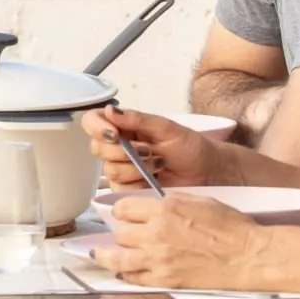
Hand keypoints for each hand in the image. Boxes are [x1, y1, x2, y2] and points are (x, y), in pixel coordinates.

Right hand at [81, 106, 218, 190]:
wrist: (206, 171)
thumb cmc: (190, 146)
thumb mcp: (165, 127)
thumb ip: (137, 119)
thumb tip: (110, 110)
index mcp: (124, 126)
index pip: (93, 122)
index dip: (96, 128)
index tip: (114, 134)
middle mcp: (118, 146)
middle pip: (97, 149)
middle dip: (123, 152)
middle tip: (149, 151)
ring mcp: (122, 168)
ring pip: (109, 171)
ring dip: (136, 168)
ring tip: (159, 164)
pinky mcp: (128, 188)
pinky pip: (119, 188)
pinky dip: (138, 184)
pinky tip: (154, 179)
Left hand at [97, 193, 271, 290]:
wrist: (248, 256)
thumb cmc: (231, 226)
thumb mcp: (200, 200)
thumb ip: (171, 202)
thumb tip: (153, 205)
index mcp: (164, 208)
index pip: (125, 208)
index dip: (122, 211)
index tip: (123, 214)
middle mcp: (155, 233)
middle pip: (120, 232)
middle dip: (119, 231)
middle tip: (120, 234)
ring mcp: (157, 259)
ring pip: (118, 259)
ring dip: (106, 257)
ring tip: (99, 256)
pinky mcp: (165, 280)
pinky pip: (135, 279)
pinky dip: (127, 275)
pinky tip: (123, 273)